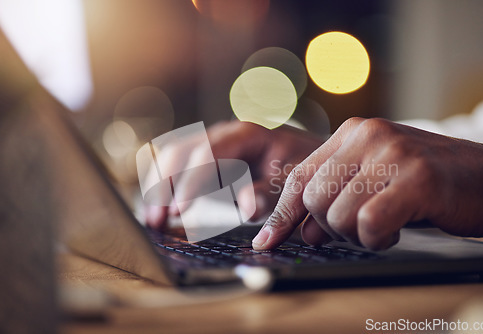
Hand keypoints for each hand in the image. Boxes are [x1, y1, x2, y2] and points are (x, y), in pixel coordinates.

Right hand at [145, 120, 322, 230]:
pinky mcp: (209, 158)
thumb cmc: (305, 168)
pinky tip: (158, 210)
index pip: (208, 153)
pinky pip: (179, 167)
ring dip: (158, 187)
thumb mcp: (295, 180)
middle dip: (164, 184)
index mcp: (246, 133)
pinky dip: (165, 187)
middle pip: (181, 151)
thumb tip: (246, 206)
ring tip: (152, 219)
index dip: (191, 181)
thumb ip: (271, 192)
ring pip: (173, 157)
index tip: (179, 210)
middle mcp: (224, 133)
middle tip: (157, 219)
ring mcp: (214, 143)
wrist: (312, 157)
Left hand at [252, 117, 482, 250]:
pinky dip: (376, 238)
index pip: (300, 177)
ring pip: (337, 213)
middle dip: (328, 226)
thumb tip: (301, 231)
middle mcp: (367, 136)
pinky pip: (369, 222)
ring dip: (355, 234)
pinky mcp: (417, 177)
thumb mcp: (373, 184)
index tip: (268, 240)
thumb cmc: (427, 184)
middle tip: (356, 229)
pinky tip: (394, 232)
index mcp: (351, 133)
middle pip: (313, 198)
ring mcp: (392, 153)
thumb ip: (336, 199)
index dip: (281, 214)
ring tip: (381, 227)